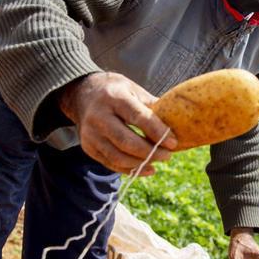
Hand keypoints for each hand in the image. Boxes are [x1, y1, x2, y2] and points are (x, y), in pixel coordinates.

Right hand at [59, 72, 177, 174]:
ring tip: (157, 161)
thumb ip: (151, 105)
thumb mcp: (133, 89)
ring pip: (117, 156)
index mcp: (114, 98)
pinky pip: (110, 163)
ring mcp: (90, 133)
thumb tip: (176, 121)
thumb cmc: (115, 91)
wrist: (81, 94)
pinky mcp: (88, 147)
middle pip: (126, 141)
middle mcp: (98, 116)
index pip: (138, 117)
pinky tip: (145, 168)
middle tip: (167, 155)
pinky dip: (130, 169)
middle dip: (150, 152)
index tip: (173, 142)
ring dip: (141, 163)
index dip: (157, 131)